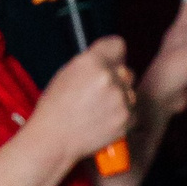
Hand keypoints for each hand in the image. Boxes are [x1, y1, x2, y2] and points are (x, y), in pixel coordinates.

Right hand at [32, 37, 136, 166]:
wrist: (54, 140)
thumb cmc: (55, 109)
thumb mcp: (67, 73)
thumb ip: (91, 62)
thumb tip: (108, 59)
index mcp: (92, 62)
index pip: (118, 45)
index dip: (113, 54)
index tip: (110, 61)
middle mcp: (109, 78)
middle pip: (126, 70)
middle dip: (116, 79)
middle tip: (99, 92)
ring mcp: (120, 99)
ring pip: (130, 91)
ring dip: (120, 98)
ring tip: (99, 109)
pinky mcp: (126, 119)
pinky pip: (133, 111)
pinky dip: (122, 116)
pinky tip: (103, 120)